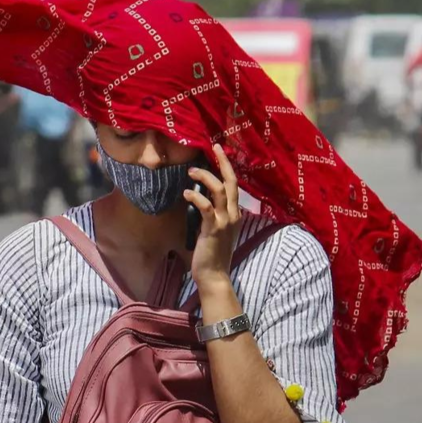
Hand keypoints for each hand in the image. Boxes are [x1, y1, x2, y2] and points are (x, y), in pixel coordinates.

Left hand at [183, 144, 241, 288]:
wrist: (214, 274)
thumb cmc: (212, 252)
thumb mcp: (216, 229)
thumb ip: (213, 213)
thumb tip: (201, 197)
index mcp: (235, 213)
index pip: (233, 184)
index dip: (227, 167)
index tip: (218, 151)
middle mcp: (233, 214)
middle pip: (230, 182)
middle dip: (222, 162)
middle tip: (212, 147)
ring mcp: (225, 221)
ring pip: (219, 190)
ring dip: (204, 177)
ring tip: (191, 171)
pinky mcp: (213, 228)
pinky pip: (206, 207)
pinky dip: (196, 196)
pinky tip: (186, 192)